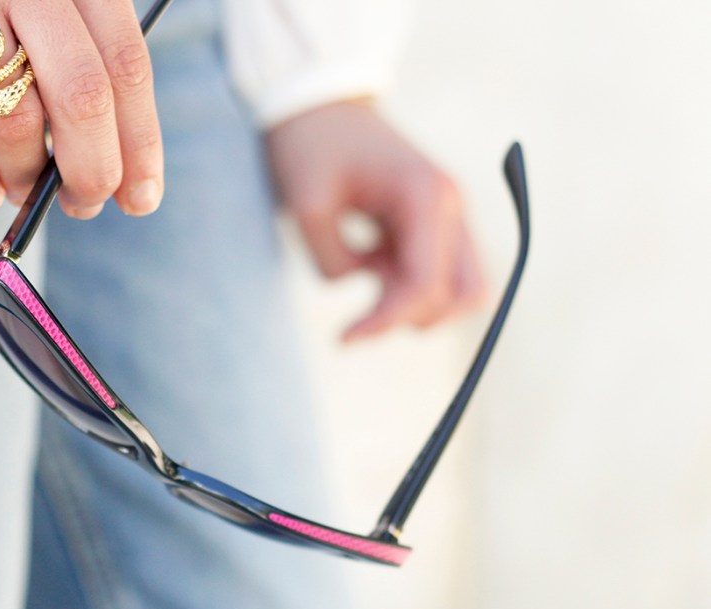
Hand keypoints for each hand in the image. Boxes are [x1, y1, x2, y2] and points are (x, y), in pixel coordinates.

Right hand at [0, 0, 163, 218]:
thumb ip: (76, 48)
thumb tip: (107, 156)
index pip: (126, 66)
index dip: (139, 143)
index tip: (140, 198)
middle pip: (81, 98)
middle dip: (90, 172)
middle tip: (83, 204)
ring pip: (11, 116)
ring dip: (26, 175)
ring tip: (26, 191)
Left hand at [265, 100, 484, 341]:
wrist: (318, 104)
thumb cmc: (311, 146)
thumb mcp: (307, 204)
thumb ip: (333, 259)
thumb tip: (362, 283)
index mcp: (427, 195)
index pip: (427, 283)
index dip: (389, 320)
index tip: (344, 338)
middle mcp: (450, 206)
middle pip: (465, 295)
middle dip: (413, 318)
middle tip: (359, 317)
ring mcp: (447, 215)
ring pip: (458, 290)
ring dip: (413, 304)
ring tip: (363, 274)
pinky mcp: (433, 225)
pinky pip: (437, 275)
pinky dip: (407, 289)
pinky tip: (368, 263)